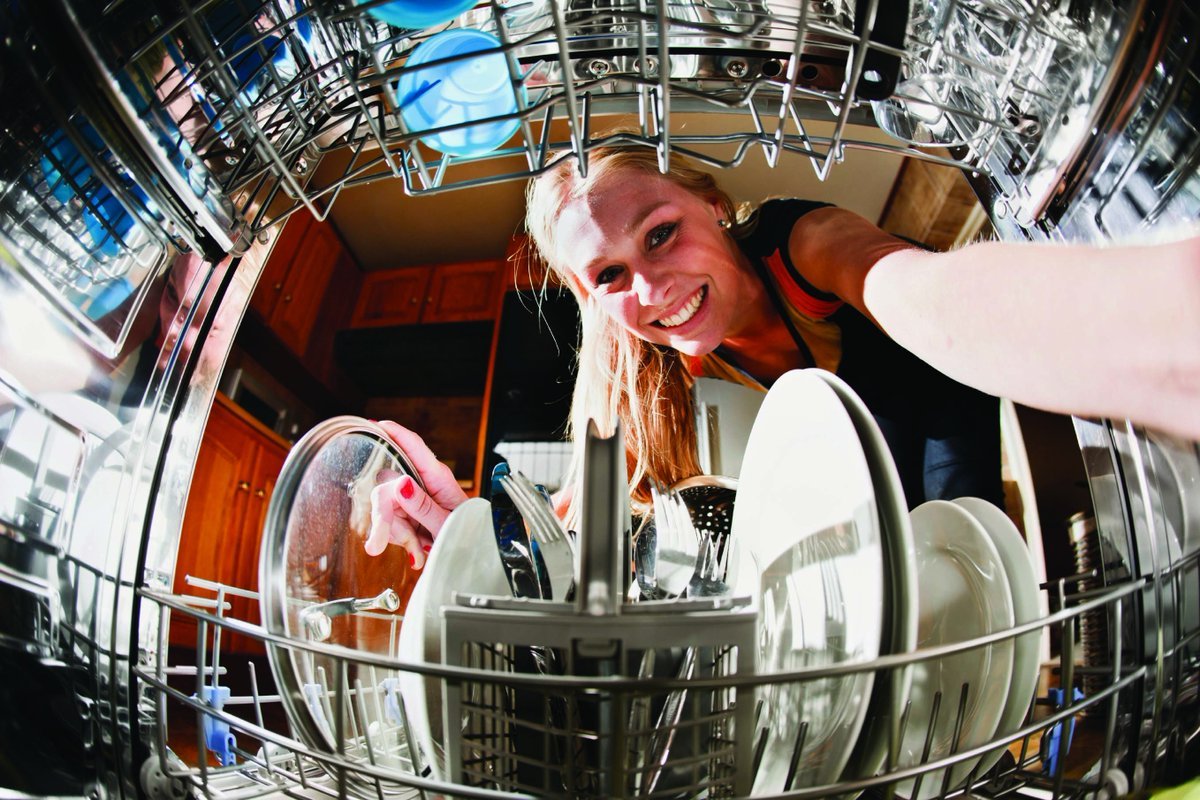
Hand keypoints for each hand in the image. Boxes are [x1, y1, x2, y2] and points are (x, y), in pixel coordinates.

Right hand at [366, 421, 467, 567]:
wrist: (469, 554)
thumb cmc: (467, 534)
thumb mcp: (447, 524)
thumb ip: (423, 506)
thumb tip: (400, 483)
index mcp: (438, 477)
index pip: (415, 447)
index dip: (395, 433)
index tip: (376, 424)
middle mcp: (422, 483)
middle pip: (387, 485)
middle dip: (383, 516)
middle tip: (377, 545)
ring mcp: (411, 499)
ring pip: (383, 508)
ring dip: (397, 534)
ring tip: (417, 552)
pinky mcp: (405, 514)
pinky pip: (388, 523)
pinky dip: (400, 540)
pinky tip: (416, 553)